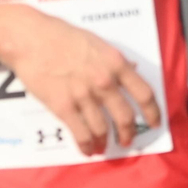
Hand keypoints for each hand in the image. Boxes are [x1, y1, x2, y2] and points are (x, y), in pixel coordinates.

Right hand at [0, 7, 162, 156]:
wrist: (31, 39)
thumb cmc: (63, 36)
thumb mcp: (99, 44)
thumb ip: (117, 60)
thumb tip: (134, 68)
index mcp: (116, 64)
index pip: (144, 94)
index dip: (153, 112)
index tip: (156, 123)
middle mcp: (104, 82)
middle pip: (125, 116)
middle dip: (128, 133)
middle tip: (127, 141)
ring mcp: (84, 96)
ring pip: (102, 129)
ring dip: (105, 142)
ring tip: (103, 148)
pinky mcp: (63, 106)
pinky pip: (80, 133)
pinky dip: (85, 146)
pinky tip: (87, 150)